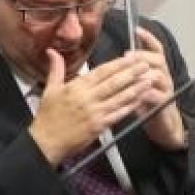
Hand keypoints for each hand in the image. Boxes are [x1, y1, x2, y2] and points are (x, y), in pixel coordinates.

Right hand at [29, 49, 151, 164]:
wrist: (45, 142)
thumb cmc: (48, 116)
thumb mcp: (50, 90)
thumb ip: (56, 69)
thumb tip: (53, 52)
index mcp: (76, 87)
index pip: (101, 72)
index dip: (118, 64)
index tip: (131, 57)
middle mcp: (87, 98)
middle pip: (114, 83)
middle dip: (132, 73)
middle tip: (146, 64)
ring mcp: (95, 113)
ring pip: (119, 98)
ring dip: (136, 88)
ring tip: (149, 80)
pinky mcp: (99, 126)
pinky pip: (118, 114)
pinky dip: (130, 107)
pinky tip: (141, 100)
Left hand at [129, 27, 187, 150]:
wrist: (166, 128)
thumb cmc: (150, 106)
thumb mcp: (142, 87)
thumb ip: (134, 75)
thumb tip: (118, 62)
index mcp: (158, 70)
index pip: (156, 49)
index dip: (148, 39)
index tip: (137, 30)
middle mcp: (165, 77)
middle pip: (158, 59)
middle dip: (142, 55)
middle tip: (127, 56)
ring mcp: (167, 90)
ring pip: (158, 75)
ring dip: (143, 73)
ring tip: (130, 73)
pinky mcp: (165, 105)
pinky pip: (156, 95)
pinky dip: (144, 93)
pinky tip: (134, 93)